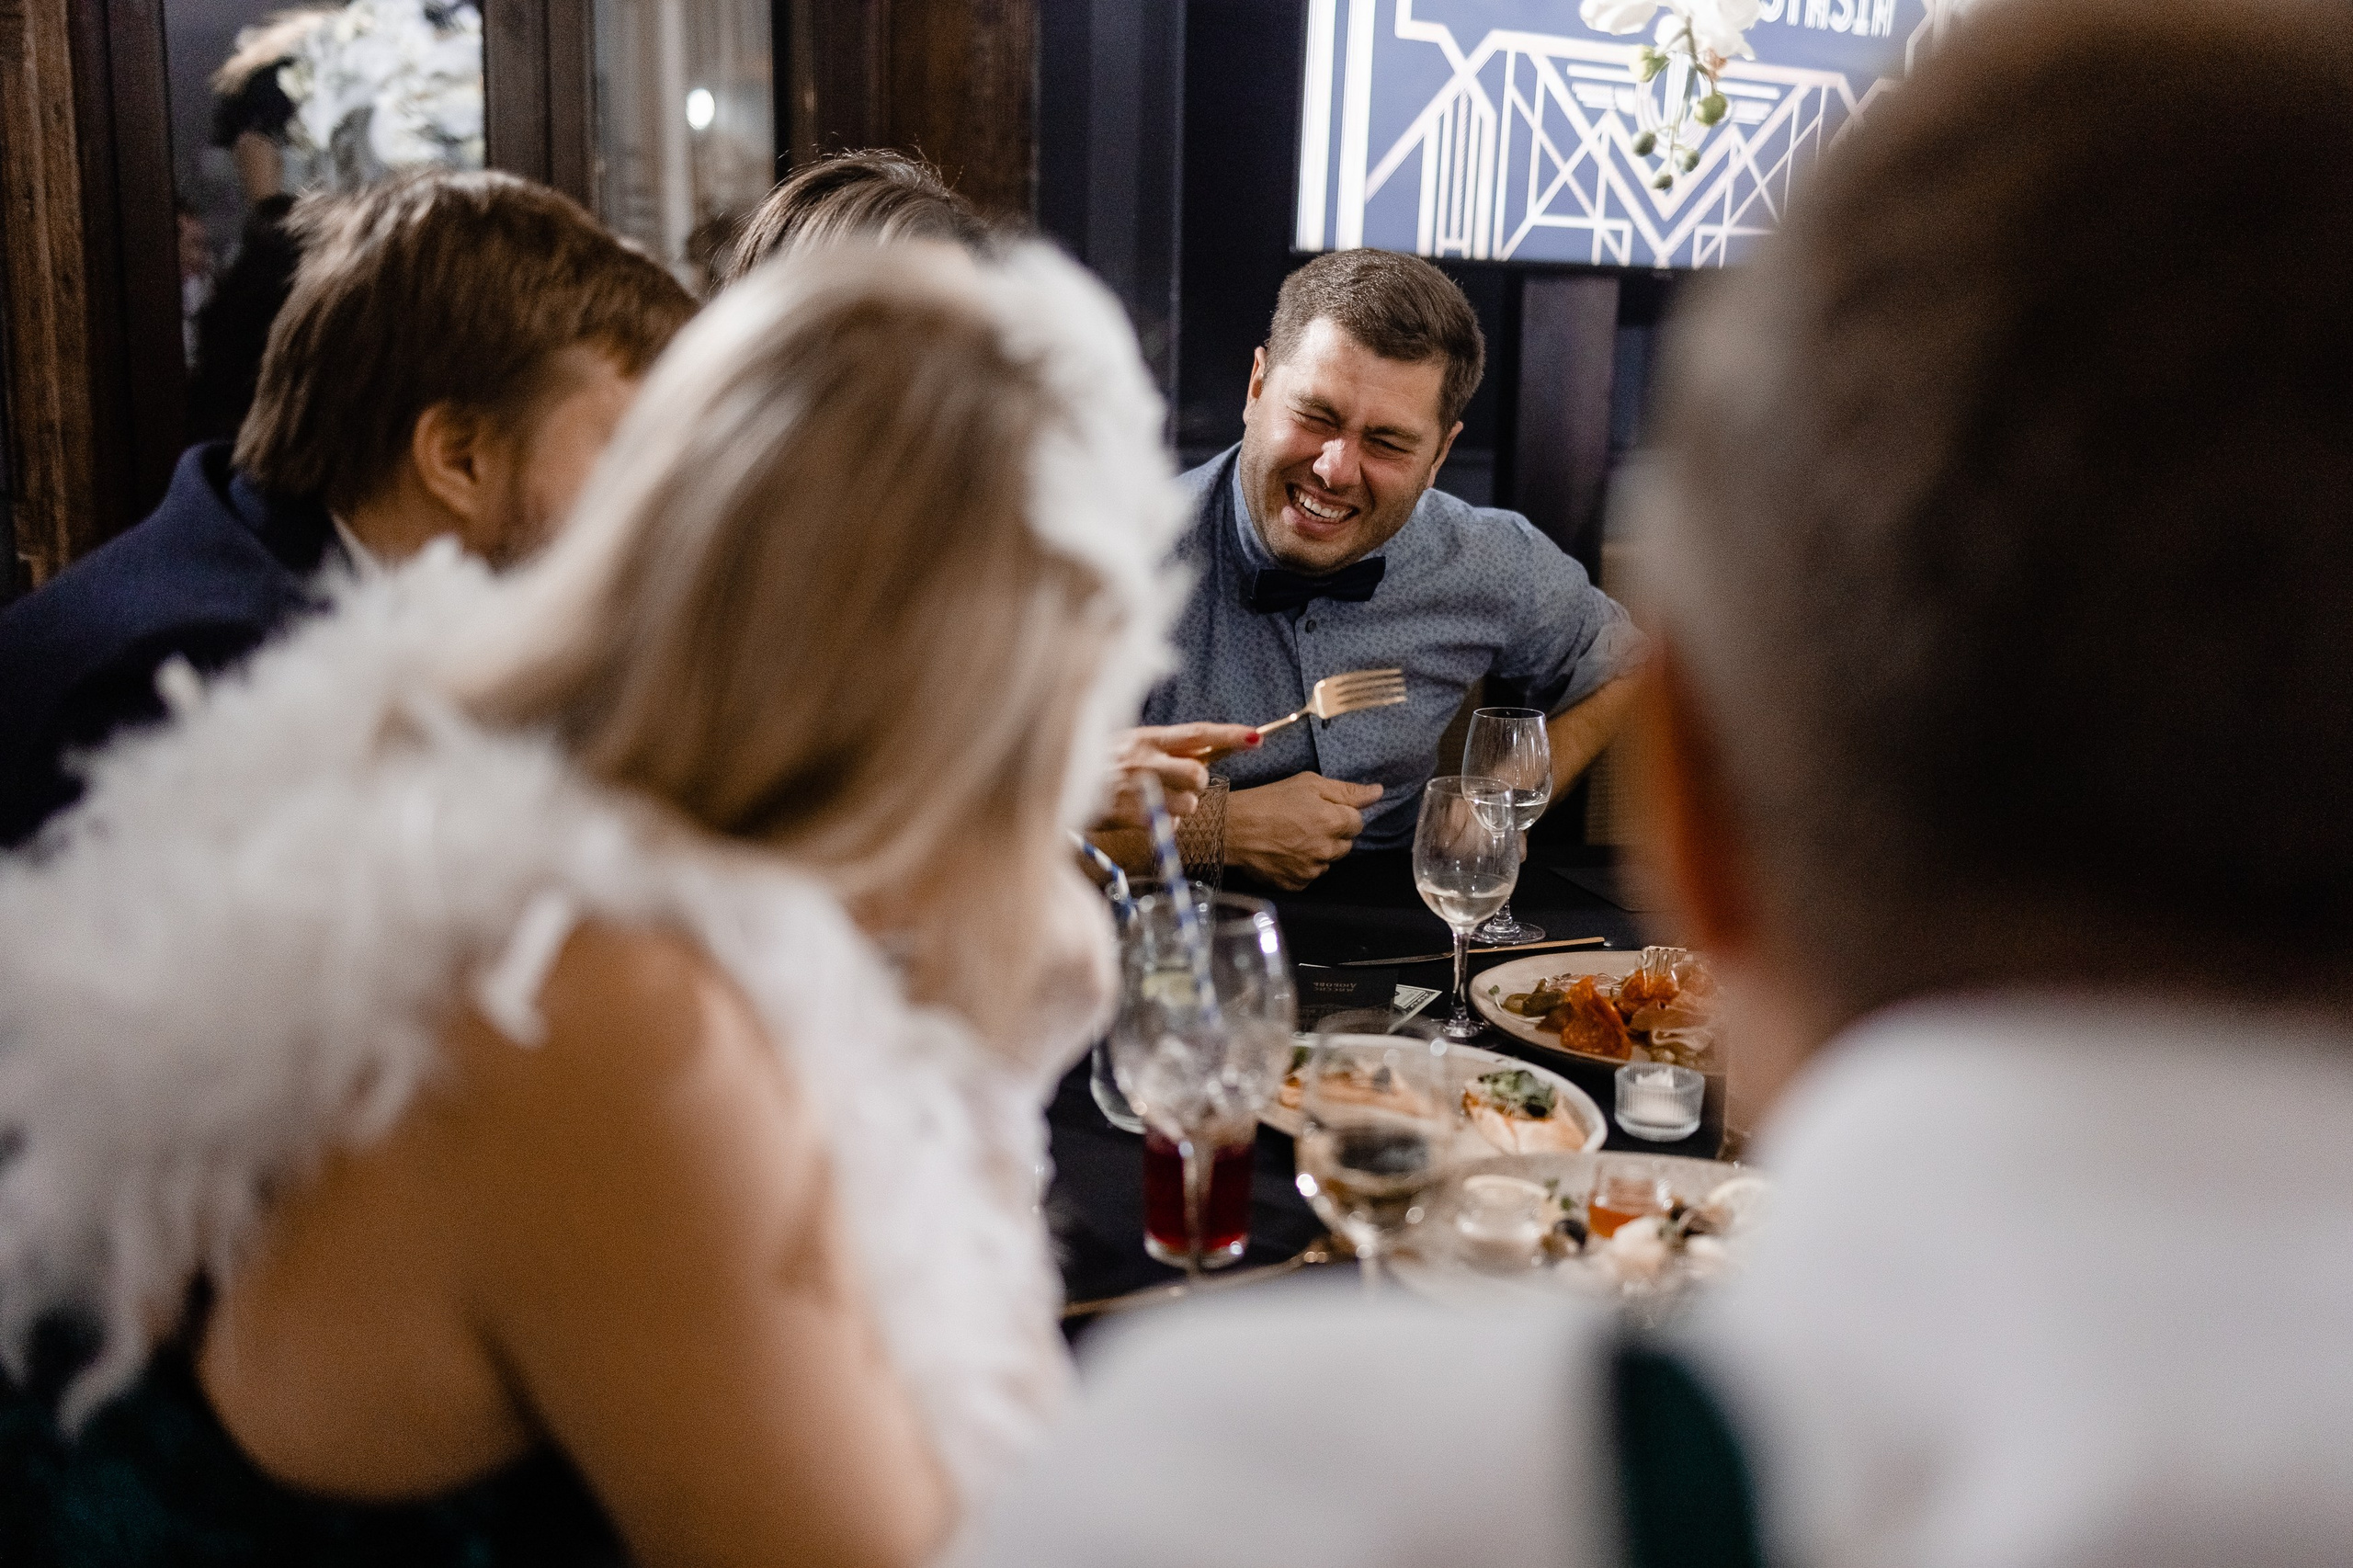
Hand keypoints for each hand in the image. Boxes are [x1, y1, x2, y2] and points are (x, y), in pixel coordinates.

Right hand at [1096, 723, 1260, 828]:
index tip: (1257, 737)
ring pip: (1188, 804)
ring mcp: (1136, 788)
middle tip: (1178, 785)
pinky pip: (1167, 824)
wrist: (1054, 786)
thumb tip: (1207, 753)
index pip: (1196, 733)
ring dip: (1179, 808)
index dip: (1229, 734)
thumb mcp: (1129, 746)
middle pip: (1198, 773)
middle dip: (1196, 784)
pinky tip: (1141, 815)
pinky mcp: (1129, 815)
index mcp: (1145, 737)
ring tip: (1154, 802)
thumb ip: (1166, 750)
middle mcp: (1143, 759)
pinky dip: (1162, 823)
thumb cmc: (1095, 767)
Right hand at [1225, 772, 1385, 890]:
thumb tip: (1378, 792)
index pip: (1357, 821)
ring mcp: (1312, 869)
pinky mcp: (1296, 884)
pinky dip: (1302, 866)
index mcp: (1334, 821)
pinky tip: (1285, 853)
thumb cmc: (1268, 800)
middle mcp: (1327, 849)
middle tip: (1305, 822)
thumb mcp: (1308, 783)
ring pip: (1328, 861)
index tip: (1321, 809)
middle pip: (1345, 844)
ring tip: (1292, 837)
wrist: (1232, 828)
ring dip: (1318, 852)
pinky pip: (1310, 876)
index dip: (1340, 813)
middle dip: (1332, 834)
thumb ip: (1347, 790)